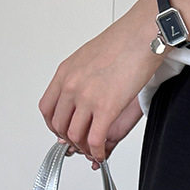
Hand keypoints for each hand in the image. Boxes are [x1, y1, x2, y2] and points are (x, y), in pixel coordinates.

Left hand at [38, 0, 163, 167]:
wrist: (142, 36)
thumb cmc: (123, 42)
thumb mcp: (87, 57)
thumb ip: (78, 78)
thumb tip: (79, 93)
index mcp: (65, 73)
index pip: (47, 109)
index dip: (54, 126)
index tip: (63, 131)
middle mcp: (72, 86)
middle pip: (59, 126)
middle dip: (69, 140)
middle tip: (80, 144)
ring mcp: (87, 98)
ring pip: (75, 136)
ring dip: (83, 148)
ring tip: (93, 149)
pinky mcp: (106, 108)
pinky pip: (95, 140)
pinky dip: (97, 151)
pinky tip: (102, 153)